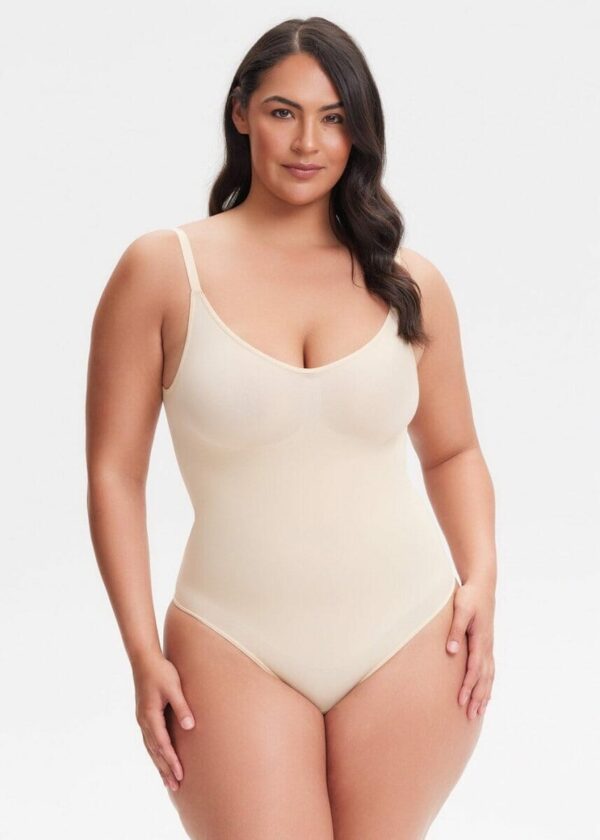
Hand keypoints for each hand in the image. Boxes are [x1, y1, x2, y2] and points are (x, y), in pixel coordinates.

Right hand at [132, 652, 195, 791]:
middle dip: (165, 769)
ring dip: (159, 764)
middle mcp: (144, 721)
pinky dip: (155, 753)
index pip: (163, 744)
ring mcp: (142, 719)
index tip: (180, 774)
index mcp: (150, 716)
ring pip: (151, 748)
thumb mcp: (174, 687)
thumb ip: (181, 707)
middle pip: (155, 751)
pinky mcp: (144, 716)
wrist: (144, 659)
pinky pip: (150, 740)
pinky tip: (160, 759)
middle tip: (175, 786)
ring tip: (168, 781)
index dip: (172, 760)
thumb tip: (190, 727)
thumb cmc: (161, 671)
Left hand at [445, 580, 494, 719]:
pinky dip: (488, 684)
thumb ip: (455, 630)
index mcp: (480, 640)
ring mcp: (489, 647)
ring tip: (478, 712)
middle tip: (470, 716)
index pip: (474, 669)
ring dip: (484, 695)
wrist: (482, 586)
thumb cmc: (469, 597)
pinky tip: (486, 694)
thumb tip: (451, 651)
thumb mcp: (461, 610)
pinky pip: (490, 670)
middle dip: (477, 697)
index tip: (461, 700)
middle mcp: (487, 647)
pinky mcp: (487, 645)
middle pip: (483, 678)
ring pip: (489, 676)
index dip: (468, 686)